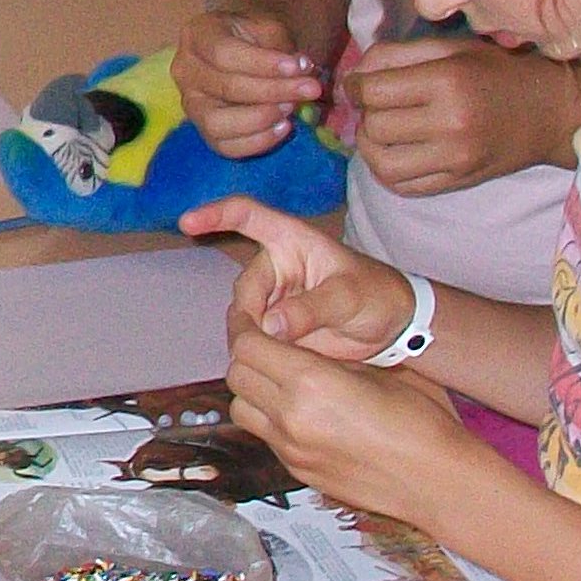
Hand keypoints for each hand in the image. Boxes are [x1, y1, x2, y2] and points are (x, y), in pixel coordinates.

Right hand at [172, 10, 324, 154]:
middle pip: (226, 87)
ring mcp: (190, 104)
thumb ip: (281, 47)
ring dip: (260, 119)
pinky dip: (257, 141)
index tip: (300, 66)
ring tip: (291, 109)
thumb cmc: (255, 37)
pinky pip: (225, 146)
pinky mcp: (202, 130)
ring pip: (218, 123)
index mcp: (197, 34)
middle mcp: (185, 71)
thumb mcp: (268, 28)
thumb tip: (300, 69)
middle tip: (310, 89)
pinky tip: (283, 127)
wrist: (243, 51)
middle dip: (273, 91)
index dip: (263, 63)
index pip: (224, 53)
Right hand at [182, 194, 414, 358]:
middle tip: (267, 345)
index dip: (216, 214)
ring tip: (282, 358)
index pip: (248, 216)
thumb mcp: (350, 298)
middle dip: (249, 319)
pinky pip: (254, 338)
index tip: (187, 223)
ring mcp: (274, 298)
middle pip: (244, 291)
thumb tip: (271, 326)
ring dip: (254, 339)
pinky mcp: (276, 327)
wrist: (394, 327)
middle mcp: (277, 267)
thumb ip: (311, 309)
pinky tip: (274, 365)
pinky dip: (259, 352)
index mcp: (292, 242)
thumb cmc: (378, 296)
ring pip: (244, 319)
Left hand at [225, 328, 478, 526]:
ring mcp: (290, 449)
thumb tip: (299, 345)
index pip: (248, 345)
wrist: (439, 481)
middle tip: (265, 343)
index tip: (252, 316)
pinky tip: (298, 410)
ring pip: (241, 408)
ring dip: (252, 388)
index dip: (245, 325)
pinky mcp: (296, 471)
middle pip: (237, 374)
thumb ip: (331, 355)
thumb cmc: (423, 421)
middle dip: (246, 354)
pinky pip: (264, 435)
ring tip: (279, 379)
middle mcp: (291, 417)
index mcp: (312, 382)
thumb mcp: (378, 369)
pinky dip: (268, 417)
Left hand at [346, 37, 580, 195]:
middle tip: (377, 104)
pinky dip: (387, 170)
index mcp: (448, 82)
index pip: (374, 92)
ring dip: (370, 146)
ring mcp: (454, 159)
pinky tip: (396, 151)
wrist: (553, 112)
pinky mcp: (457, 181)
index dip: (357, 86)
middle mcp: (450, 123)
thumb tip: (356, 74)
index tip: (361, 83)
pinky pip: (401, 186)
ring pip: (381, 163)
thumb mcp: (453, 48)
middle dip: (366, 113)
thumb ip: (399, 54)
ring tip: (382, 130)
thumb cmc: (500, 72)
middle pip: (375, 127)